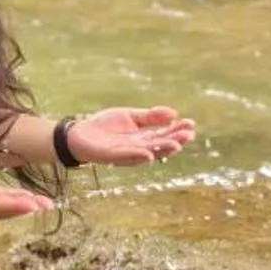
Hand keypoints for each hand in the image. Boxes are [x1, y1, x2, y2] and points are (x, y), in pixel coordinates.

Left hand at [64, 106, 195, 166]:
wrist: (80, 134)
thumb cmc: (106, 126)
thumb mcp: (130, 116)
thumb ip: (150, 116)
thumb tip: (174, 112)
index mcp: (144, 138)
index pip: (165, 134)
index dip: (178, 130)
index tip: (191, 124)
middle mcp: (139, 148)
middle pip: (160, 145)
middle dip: (175, 140)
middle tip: (189, 134)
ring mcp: (127, 153)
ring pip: (148, 152)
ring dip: (161, 150)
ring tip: (175, 145)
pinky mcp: (112, 156)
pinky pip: (127, 157)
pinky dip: (138, 155)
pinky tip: (149, 153)